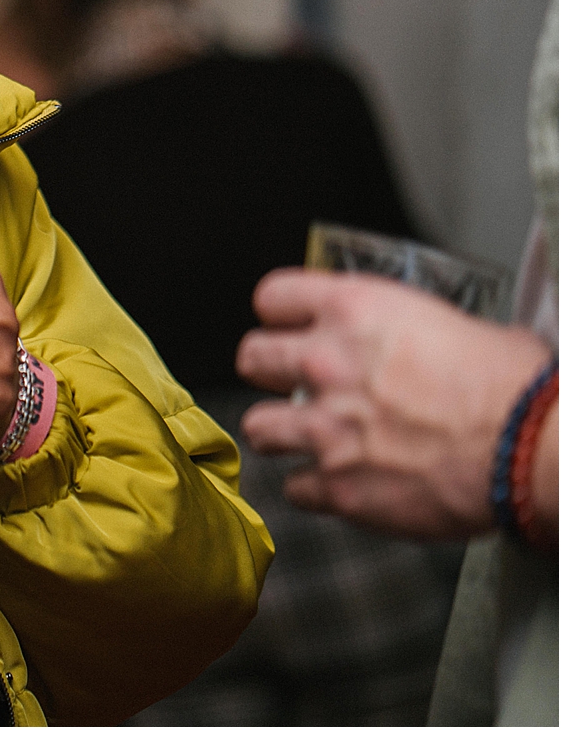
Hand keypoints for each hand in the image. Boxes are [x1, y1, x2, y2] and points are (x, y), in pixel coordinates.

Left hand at [237, 269, 553, 538]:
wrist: (533, 450)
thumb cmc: (516, 388)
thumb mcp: (462, 326)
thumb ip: (414, 330)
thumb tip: (421, 341)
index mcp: (355, 311)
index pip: (274, 296)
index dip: (282, 315)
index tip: (290, 326)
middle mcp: (327, 363)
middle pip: (252, 358)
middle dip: (271, 371)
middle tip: (295, 384)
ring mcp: (326, 428)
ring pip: (257, 426)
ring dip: (280, 432)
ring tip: (306, 438)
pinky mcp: (338, 487)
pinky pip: (294, 489)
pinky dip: (313, 490)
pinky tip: (339, 484)